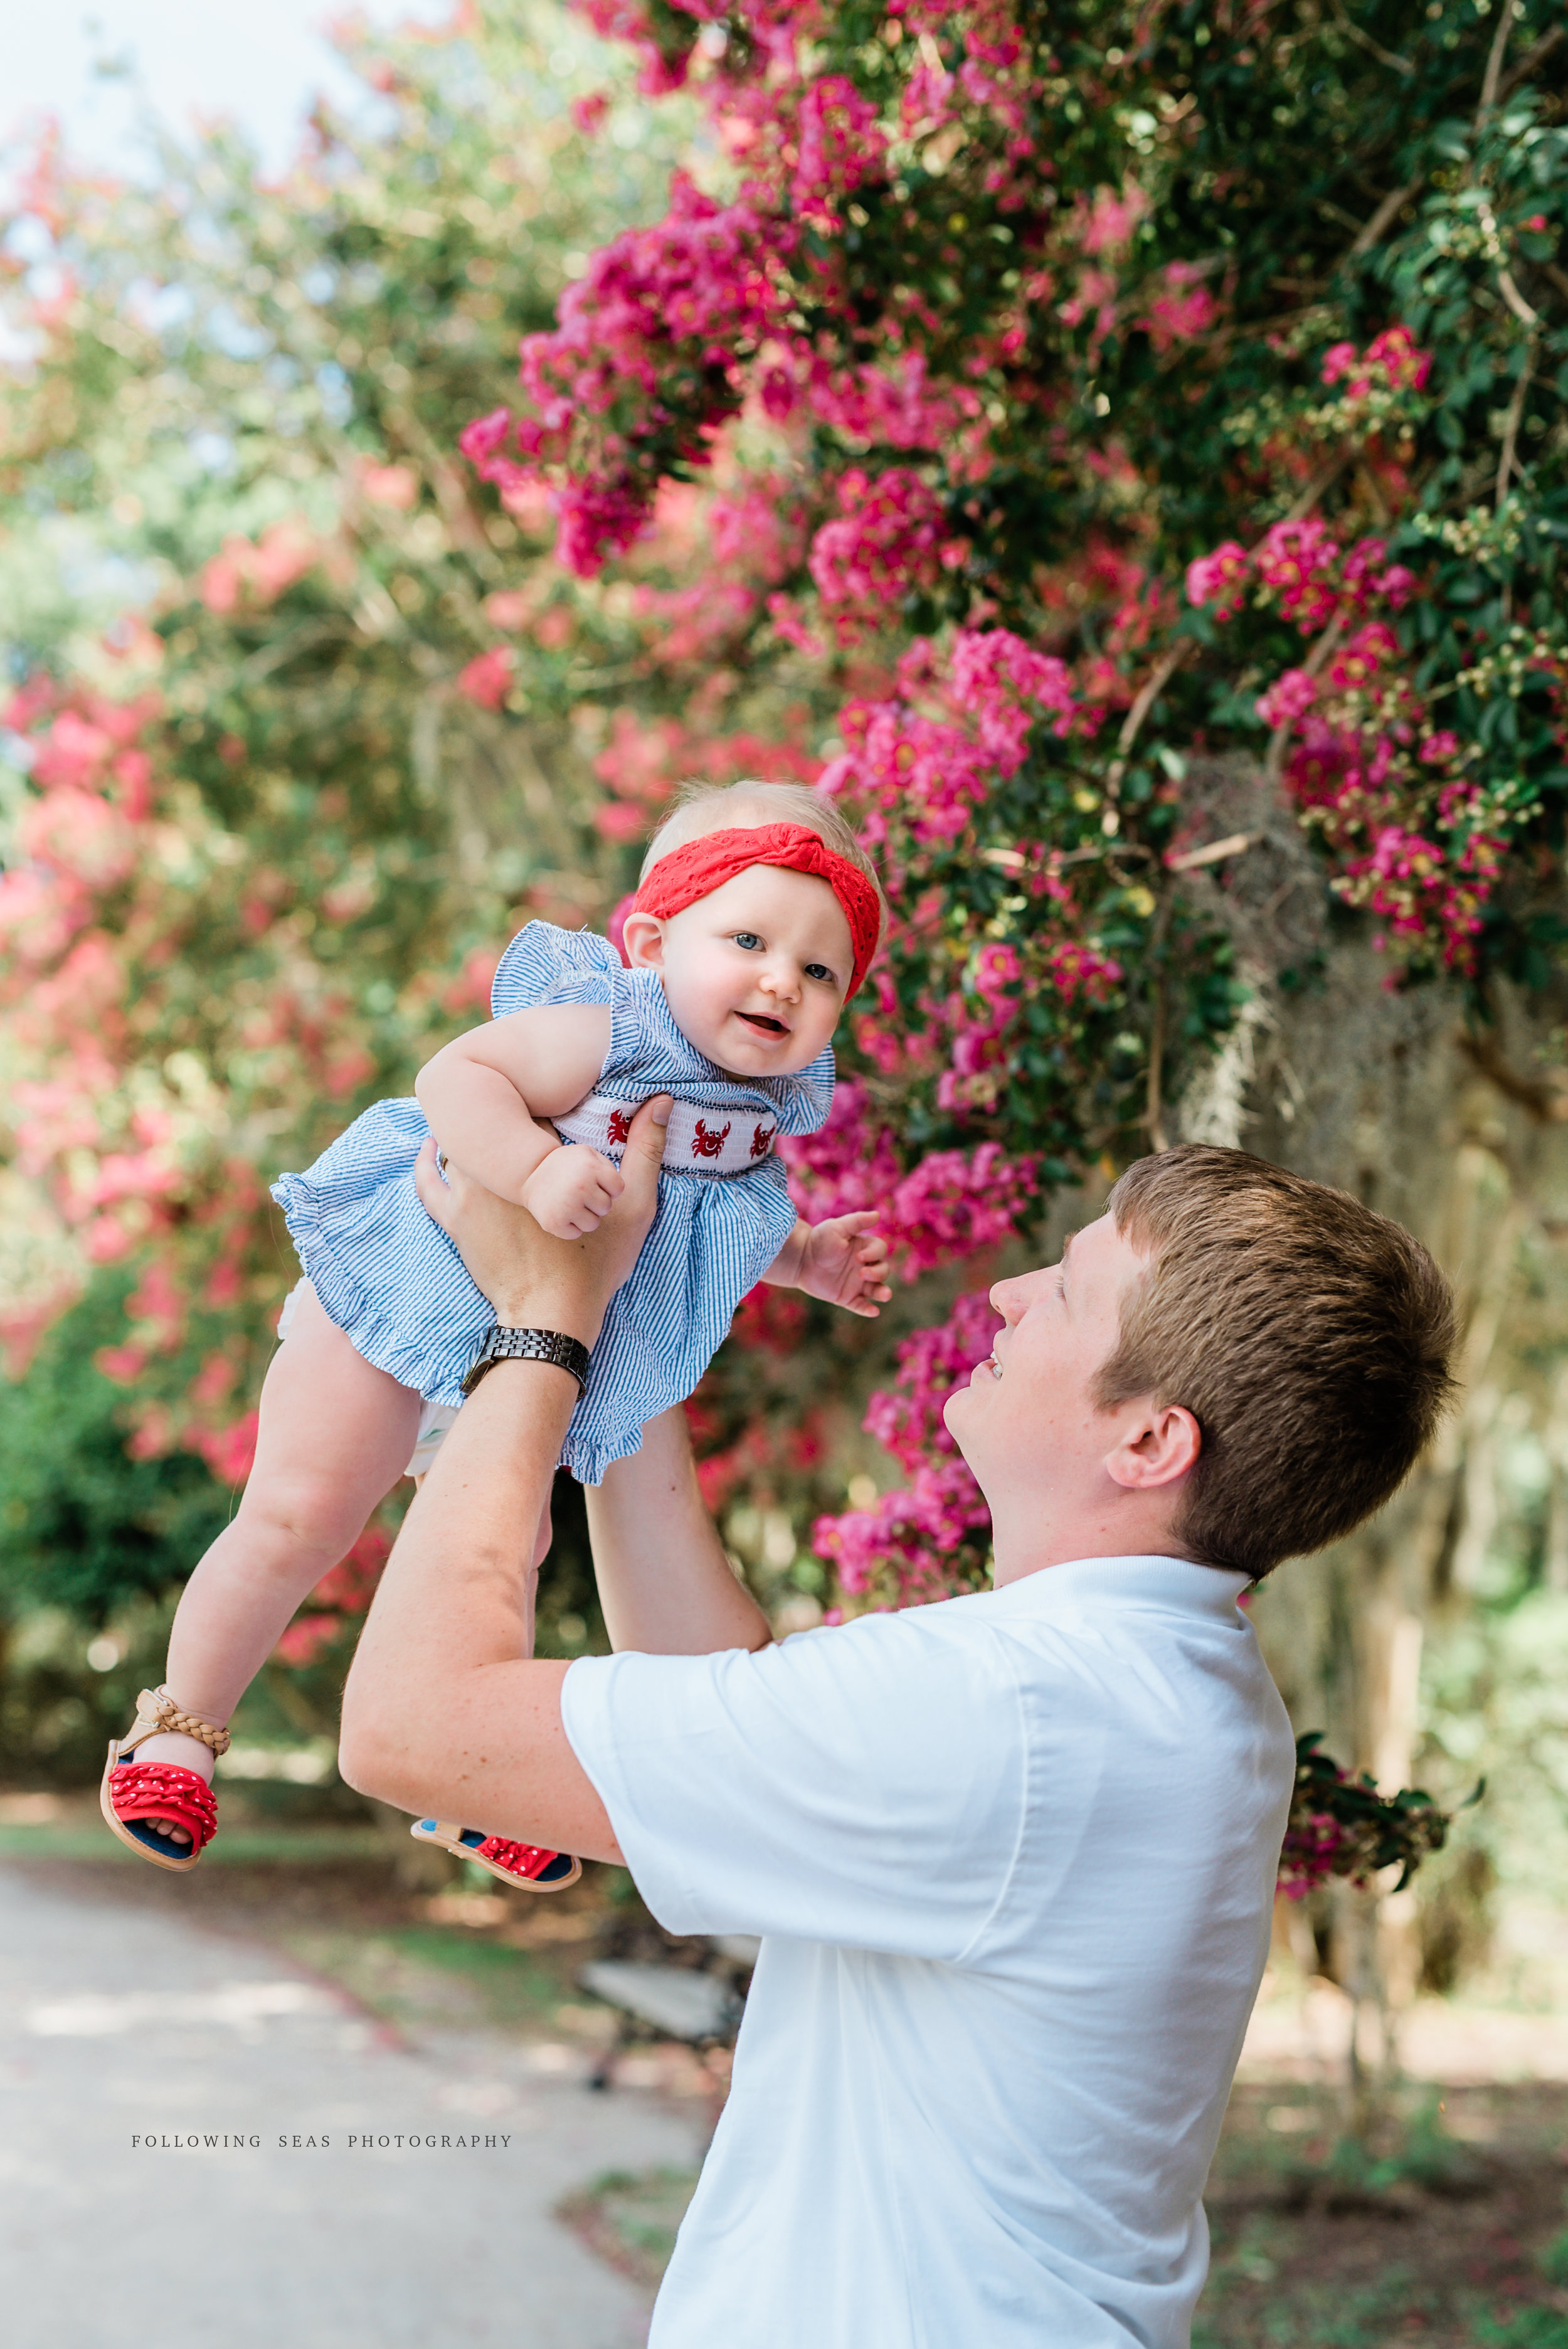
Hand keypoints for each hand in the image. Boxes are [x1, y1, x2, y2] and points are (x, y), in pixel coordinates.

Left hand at [413, 1096, 670, 1342]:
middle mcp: (495, 1165)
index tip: (554, 1097)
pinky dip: (427, 1162)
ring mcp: (469, 1193)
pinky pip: (429, 1183)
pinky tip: (430, 1146)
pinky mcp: (453, 1220)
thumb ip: (646, 1150)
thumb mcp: (634, 1206)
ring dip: (471, 1131)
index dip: (545, 1097)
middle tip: (520, 1107)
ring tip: (482, 1120)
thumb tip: (664, 1100)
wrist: (551, 1316)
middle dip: (505, 1111)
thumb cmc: (596, 1263)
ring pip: (461, 1143)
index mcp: (540, 1154)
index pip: (535, 1104)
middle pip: (493, 1119)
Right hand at [521, 1144, 623, 1238]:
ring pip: (593, 1224)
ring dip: (585, 1217)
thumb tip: (620, 1188)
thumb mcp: (588, 1153)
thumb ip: (609, 1166)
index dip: (608, 1187)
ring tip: (571, 1203)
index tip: (595, 1183)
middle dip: (596, 1202)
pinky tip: (561, 1213)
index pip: (618, 1189)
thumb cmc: (566, 1165)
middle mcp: (580, 1187)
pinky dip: (569, 1227)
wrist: (529, 1174)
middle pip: (606, 1207)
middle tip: (579, 1193)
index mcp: (591, 1167)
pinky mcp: (554, 1223)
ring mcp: (566, 1206)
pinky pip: (575, 1234)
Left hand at [792, 1212, 891, 1317]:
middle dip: (877, 1272)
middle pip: (883, 1270)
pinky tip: (873, 1312)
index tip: (858, 1257)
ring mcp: (857, 1283)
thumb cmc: (818, 1240)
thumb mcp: (836, 1227)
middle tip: (861, 1273)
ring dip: (883, 1292)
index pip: (880, 1251)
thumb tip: (878, 1215)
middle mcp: (865, 1266)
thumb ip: (857, 1221)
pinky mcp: (847, 1298)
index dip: (874, 1254)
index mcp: (865, 1249)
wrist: (800, 1259)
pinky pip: (861, 1305)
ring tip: (885, 1295)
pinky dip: (868, 1310)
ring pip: (877, 1289)